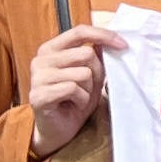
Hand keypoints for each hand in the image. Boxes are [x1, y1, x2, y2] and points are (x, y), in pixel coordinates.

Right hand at [23, 24, 125, 157]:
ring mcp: (37, 77)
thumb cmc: (74, 100)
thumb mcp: (90, 75)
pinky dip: (81, 100)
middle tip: (89, 88)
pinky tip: (73, 105)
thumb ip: (96, 57)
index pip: (79, 32)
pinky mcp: (38, 95)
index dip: (103, 35)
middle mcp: (40, 60)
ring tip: (79, 98)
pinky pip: (73, 89)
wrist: (57, 129)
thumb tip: (109, 42)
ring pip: (82, 73)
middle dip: (97, 72)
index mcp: (51, 49)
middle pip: (86, 53)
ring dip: (88, 89)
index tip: (123, 45)